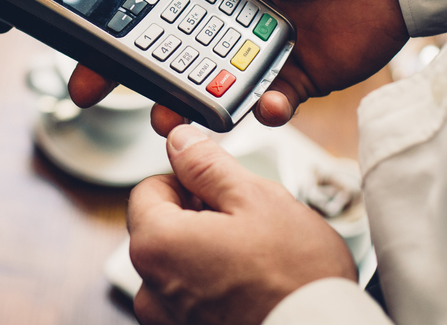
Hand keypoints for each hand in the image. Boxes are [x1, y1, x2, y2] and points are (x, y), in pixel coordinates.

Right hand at [67, 0, 406, 130]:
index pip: (145, 9)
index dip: (110, 34)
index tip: (83, 56)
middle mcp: (224, 15)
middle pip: (165, 55)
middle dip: (130, 79)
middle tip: (97, 98)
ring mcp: (257, 48)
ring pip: (207, 87)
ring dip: (185, 105)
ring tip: (174, 116)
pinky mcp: (296, 76)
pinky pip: (268, 103)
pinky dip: (264, 108)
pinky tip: (266, 101)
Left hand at [128, 124, 356, 324]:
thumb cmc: (297, 280)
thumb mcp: (255, 199)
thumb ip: (206, 165)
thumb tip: (180, 141)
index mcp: (157, 245)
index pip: (149, 189)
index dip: (186, 180)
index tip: (219, 188)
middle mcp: (151, 288)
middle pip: (162, 229)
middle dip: (199, 219)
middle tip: (247, 225)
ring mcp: (169, 320)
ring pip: (179, 266)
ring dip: (208, 255)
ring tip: (255, 261)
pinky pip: (192, 300)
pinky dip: (215, 289)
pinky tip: (252, 289)